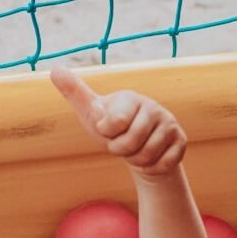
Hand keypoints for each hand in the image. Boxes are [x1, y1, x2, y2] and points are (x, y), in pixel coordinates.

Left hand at [51, 67, 186, 175]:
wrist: (140, 147)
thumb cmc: (112, 128)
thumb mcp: (91, 114)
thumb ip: (75, 93)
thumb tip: (55, 70)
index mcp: (130, 97)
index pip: (114, 124)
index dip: (107, 134)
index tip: (108, 128)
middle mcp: (153, 106)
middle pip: (129, 143)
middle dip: (120, 150)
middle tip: (121, 143)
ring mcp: (169, 123)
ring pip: (146, 156)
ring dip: (135, 160)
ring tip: (135, 149)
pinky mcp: (181, 141)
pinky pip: (163, 164)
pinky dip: (152, 168)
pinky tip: (150, 158)